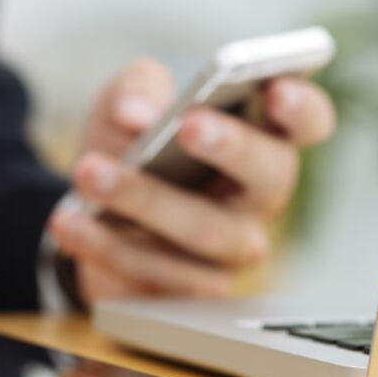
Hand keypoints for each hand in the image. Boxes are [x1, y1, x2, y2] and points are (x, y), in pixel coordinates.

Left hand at [49, 58, 334, 305]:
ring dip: (145, 200)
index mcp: (258, 137)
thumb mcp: (125, 101)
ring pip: (204, 231)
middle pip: (271, 177)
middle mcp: (255, 196)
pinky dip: (105, 244)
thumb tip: (140, 115)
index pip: (306, 122)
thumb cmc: (128, 144)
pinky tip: (70, 220)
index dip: (302, 108)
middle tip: (190, 125)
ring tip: (91, 171)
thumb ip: (137, 88)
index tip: (276, 89)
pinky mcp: (186, 288)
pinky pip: (153, 270)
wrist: (82, 206)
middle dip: (233, 148)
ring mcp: (226, 248)